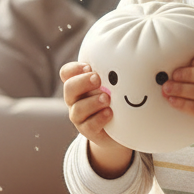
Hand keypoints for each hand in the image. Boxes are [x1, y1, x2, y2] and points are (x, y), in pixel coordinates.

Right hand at [60, 61, 133, 177]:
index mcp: (78, 84)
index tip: (90, 67)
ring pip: (78, 108)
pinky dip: (99, 118)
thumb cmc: (116, 100)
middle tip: (98, 79)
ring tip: (107, 98)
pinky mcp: (87, 130)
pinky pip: (89, 125)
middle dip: (83, 82)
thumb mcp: (113, 85)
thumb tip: (126, 62)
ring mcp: (79, 116)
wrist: (119, 129)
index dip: (75, 68)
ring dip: (93, 102)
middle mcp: (75, 99)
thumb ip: (112, 75)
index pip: (67, 73)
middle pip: (69, 88)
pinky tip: (110, 113)